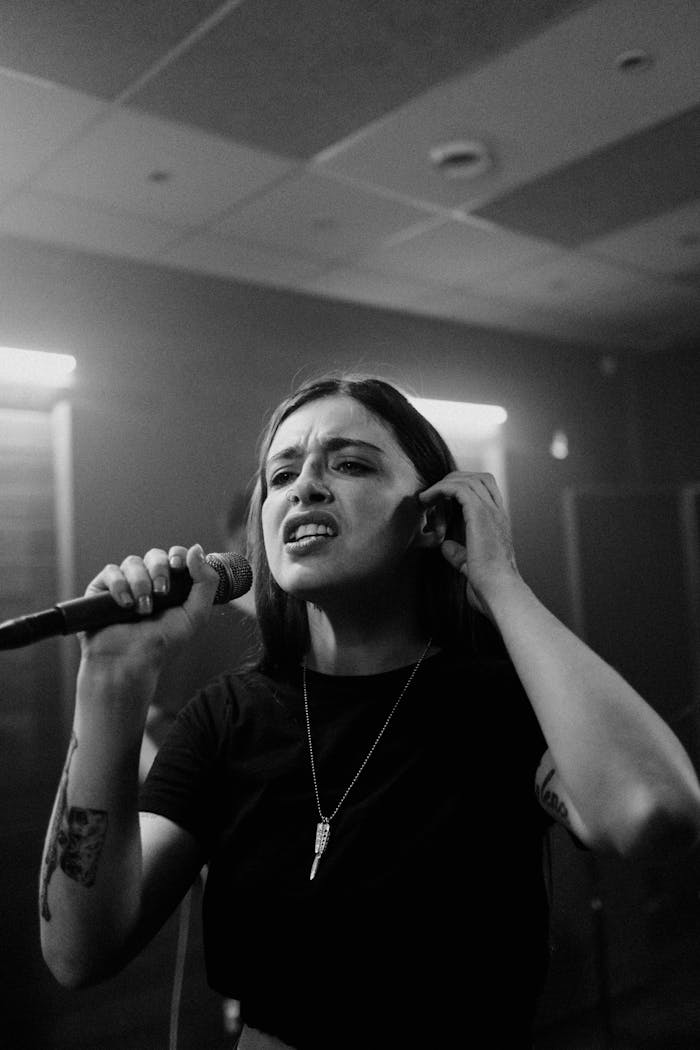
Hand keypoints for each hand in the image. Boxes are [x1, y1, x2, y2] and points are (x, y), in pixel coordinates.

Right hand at [79, 544, 218, 669]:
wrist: (130, 662)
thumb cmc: (162, 644)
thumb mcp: (195, 615)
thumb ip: (205, 582)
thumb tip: (196, 548)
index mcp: (171, 586)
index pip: (175, 557)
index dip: (178, 555)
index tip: (179, 566)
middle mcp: (148, 582)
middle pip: (155, 555)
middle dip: (160, 570)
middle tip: (161, 592)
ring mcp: (124, 584)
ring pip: (133, 562)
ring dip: (141, 583)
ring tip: (143, 609)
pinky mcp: (101, 590)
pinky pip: (111, 571)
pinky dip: (119, 585)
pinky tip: (125, 604)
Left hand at [419, 472, 519, 617]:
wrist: (500, 592)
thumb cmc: (489, 586)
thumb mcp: (470, 566)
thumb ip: (459, 553)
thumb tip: (446, 546)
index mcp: (498, 524)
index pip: (486, 491)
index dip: (464, 488)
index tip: (442, 500)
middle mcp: (497, 514)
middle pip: (478, 478)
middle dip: (453, 480)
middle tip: (433, 494)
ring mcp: (491, 512)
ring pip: (468, 480)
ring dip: (443, 484)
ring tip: (426, 497)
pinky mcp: (480, 514)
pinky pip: (458, 488)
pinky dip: (440, 489)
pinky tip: (426, 500)